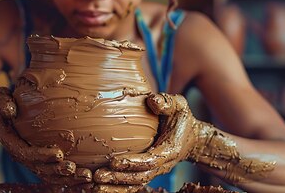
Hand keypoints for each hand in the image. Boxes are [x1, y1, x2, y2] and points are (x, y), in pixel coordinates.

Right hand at [0, 87, 91, 184]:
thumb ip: (3, 104)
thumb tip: (10, 109)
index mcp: (13, 144)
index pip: (27, 155)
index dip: (43, 156)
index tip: (59, 154)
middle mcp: (23, 155)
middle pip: (41, 170)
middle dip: (60, 172)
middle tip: (79, 171)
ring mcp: (32, 159)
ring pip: (50, 175)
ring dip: (69, 179)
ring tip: (88, 178)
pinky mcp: (41, 159)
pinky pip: (55, 172)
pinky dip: (70, 178)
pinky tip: (86, 179)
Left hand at [94, 93, 238, 185]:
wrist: (191, 137)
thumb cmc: (181, 118)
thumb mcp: (179, 105)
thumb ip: (167, 102)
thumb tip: (152, 100)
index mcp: (169, 151)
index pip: (149, 161)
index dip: (132, 163)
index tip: (113, 162)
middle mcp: (161, 165)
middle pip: (139, 178)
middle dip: (118, 179)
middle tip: (97, 177)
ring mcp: (153, 171)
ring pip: (134, 185)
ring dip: (114, 187)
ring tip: (93, 186)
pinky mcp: (146, 172)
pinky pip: (131, 184)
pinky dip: (116, 187)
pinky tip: (98, 186)